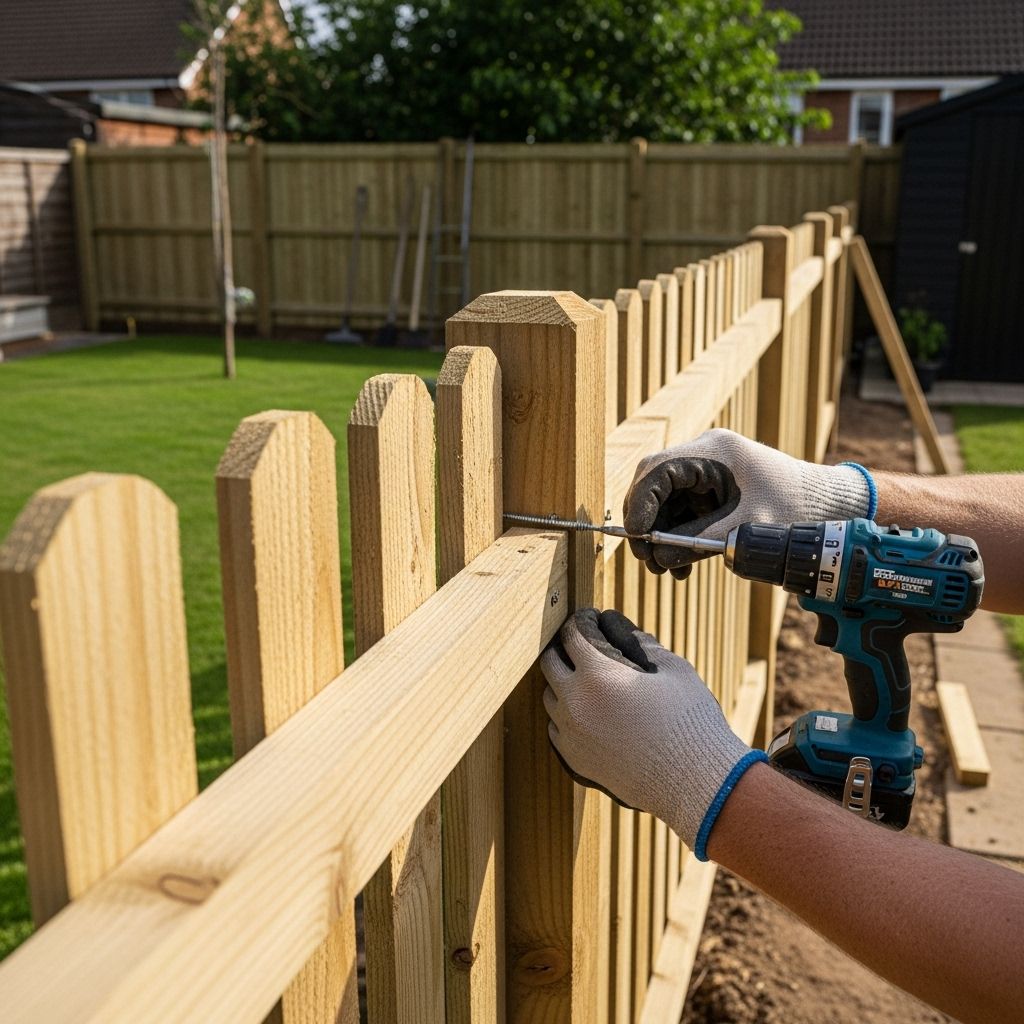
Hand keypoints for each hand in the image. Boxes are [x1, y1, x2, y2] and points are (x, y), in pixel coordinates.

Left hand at [540, 608, 764, 856]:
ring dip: (563, 684)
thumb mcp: (673, 669)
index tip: (590, 619)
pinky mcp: (575, 760)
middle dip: (564, 649)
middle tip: (582, 646)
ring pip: (550, 696)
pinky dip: (566, 716)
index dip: (581, 622)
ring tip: (587, 680)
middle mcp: (576, 703)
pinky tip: (589, 713)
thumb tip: (624, 629)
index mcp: (597, 675)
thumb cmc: (689, 720)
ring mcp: (571, 734)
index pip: (572, 635)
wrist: (695, 780)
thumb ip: (643, 644)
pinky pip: (556, 728)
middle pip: (550, 662)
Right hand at [623, 428, 869, 577]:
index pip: (657, 470)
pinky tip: (681, 564)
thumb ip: (698, 542)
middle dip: (648, 523)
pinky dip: (677, 535)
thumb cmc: (794, 509)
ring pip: (666, 501)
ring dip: (661, 535)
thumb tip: (659, 559)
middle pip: (655, 484)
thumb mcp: (743, 529)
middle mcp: (705, 454)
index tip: (637, 537)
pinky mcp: (713, 487)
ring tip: (667, 570)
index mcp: (714, 451)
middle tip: (648, 559)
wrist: (828, 506)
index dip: (641, 504)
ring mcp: (708, 469)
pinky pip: (683, 509)